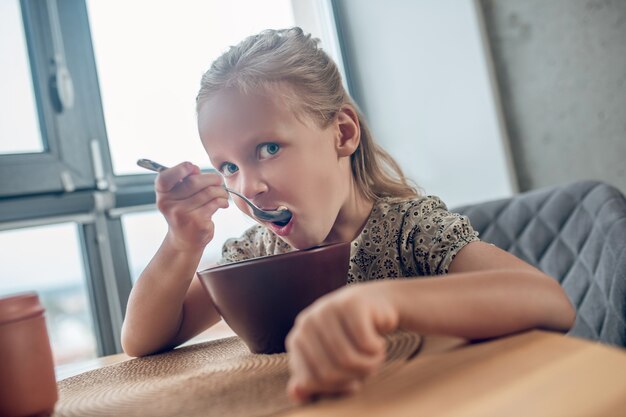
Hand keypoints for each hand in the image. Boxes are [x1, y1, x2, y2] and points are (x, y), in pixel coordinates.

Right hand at [155, 162, 228, 251]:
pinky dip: (223, 200)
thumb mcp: (176, 197)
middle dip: (211, 178)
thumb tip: (195, 169)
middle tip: (218, 180)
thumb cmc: (184, 213)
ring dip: (220, 190)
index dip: (180, 169)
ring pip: (208, 192)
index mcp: (162, 195)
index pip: (165, 178)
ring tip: (222, 193)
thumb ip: (183, 181)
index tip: (193, 167)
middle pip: (193, 182)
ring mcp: (183, 214)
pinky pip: (215, 203)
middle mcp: (169, 205)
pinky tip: (222, 203)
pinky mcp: (197, 222)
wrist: (184, 241)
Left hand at [285, 282, 399, 402]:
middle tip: (368, 368)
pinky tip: (379, 343)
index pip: (308, 381)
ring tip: (376, 357)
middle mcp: (306, 323)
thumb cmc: (351, 340)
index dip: (334, 389)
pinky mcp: (351, 303)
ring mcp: (326, 310)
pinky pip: (365, 343)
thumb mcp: (331, 361)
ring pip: (348, 359)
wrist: (374, 305)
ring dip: (369, 365)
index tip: (352, 383)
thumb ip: (312, 381)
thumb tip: (296, 393)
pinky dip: (377, 349)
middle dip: (354, 377)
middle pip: (329, 373)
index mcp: (297, 340)